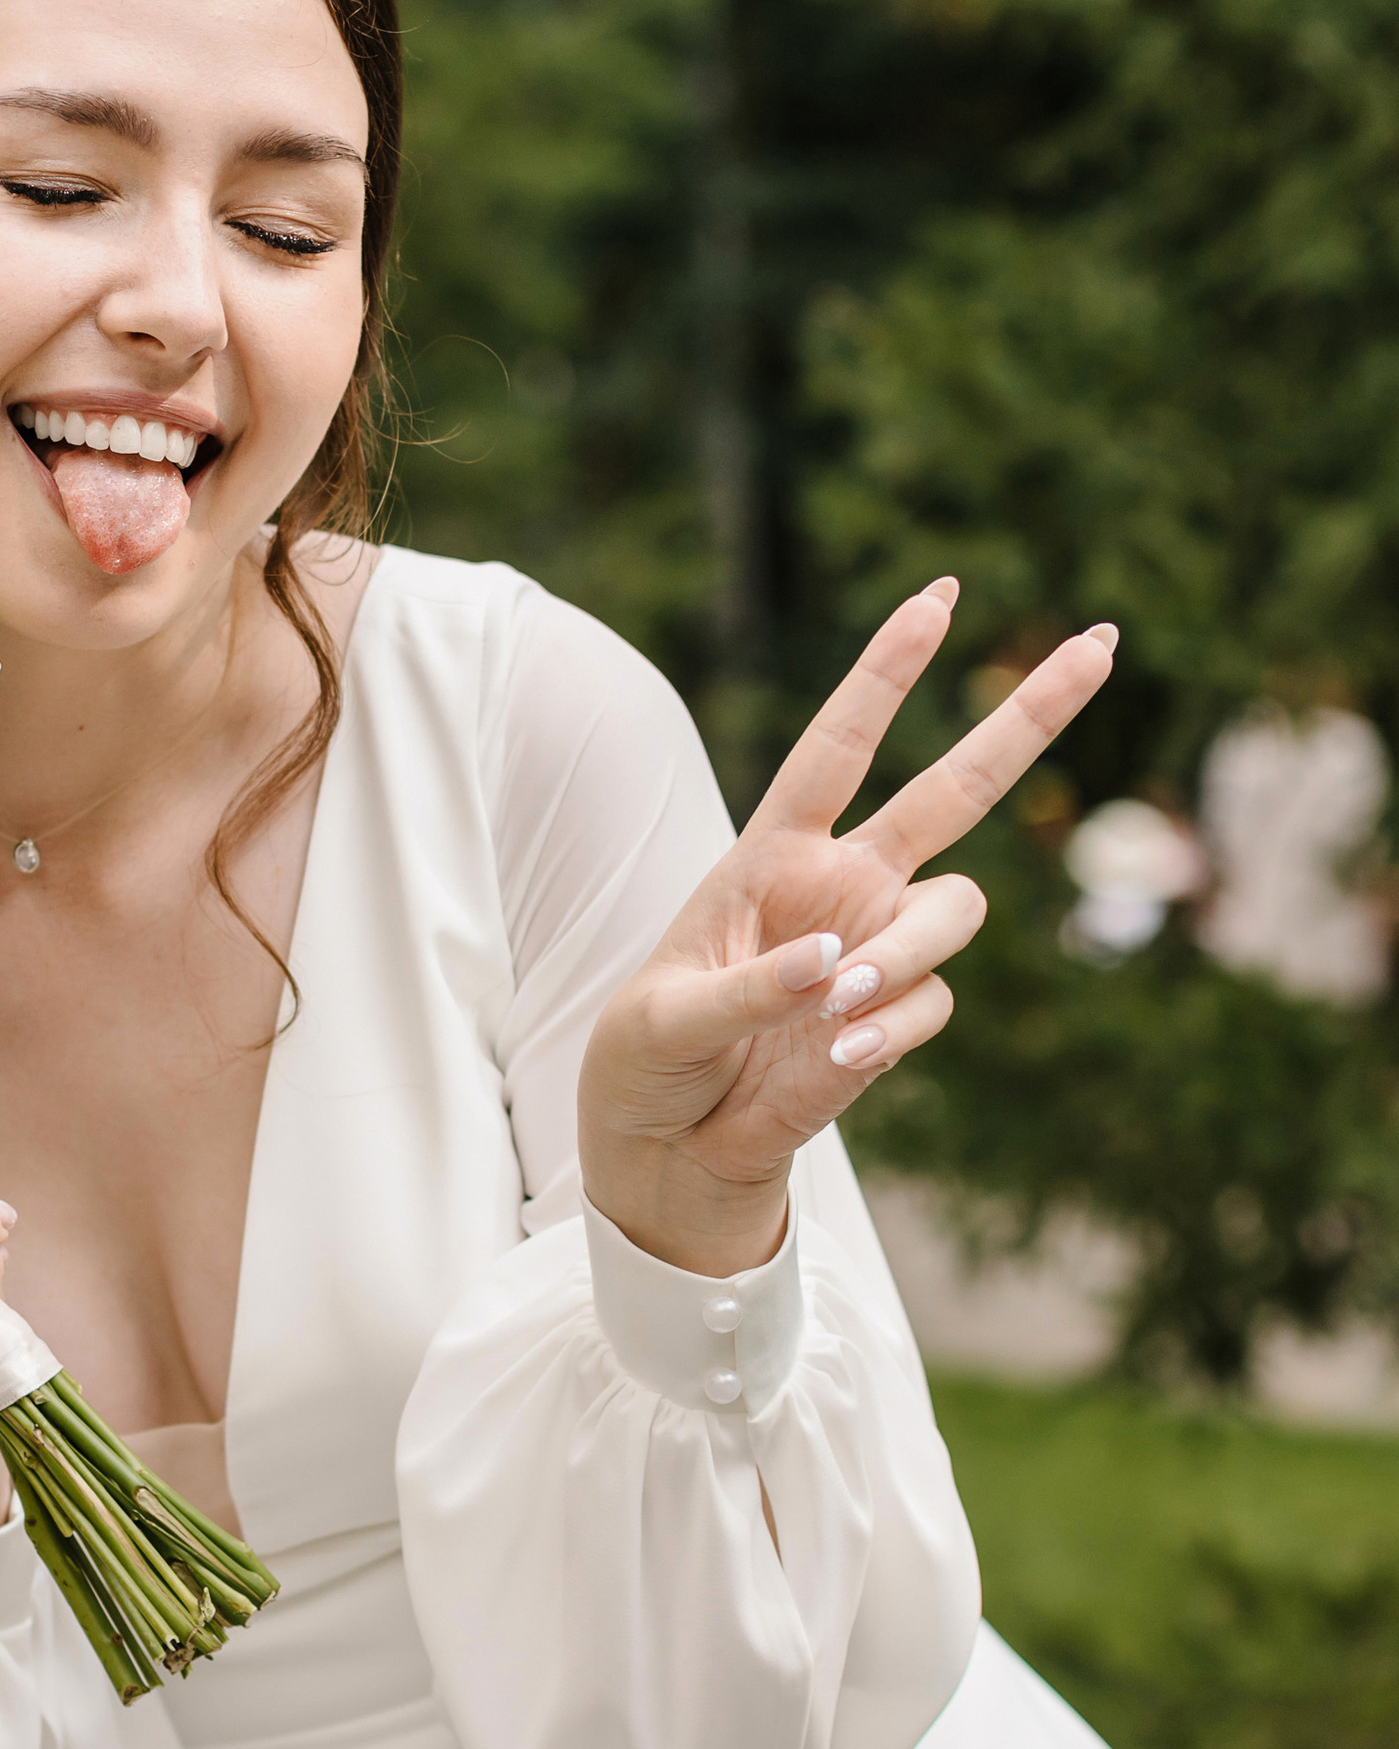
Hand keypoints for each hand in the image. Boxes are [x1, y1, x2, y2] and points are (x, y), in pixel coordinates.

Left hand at [578, 580, 1116, 1277]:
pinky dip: (887, 1029)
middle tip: (1101, 644)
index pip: (837, 746)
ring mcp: (878, 949)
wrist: (670, 1152)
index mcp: (772, 854)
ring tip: (833, 1009)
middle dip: (1028, 716)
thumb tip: (834, 964)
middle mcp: (842, 886)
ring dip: (907, 953)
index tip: (939, 596)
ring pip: (957, 911)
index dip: (885, 673)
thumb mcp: (662, 1020)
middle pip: (955, 787)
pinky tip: (832, 1060)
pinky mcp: (894, 1018)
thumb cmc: (647, 1064)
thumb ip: (746, 988)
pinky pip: (930, 1004)